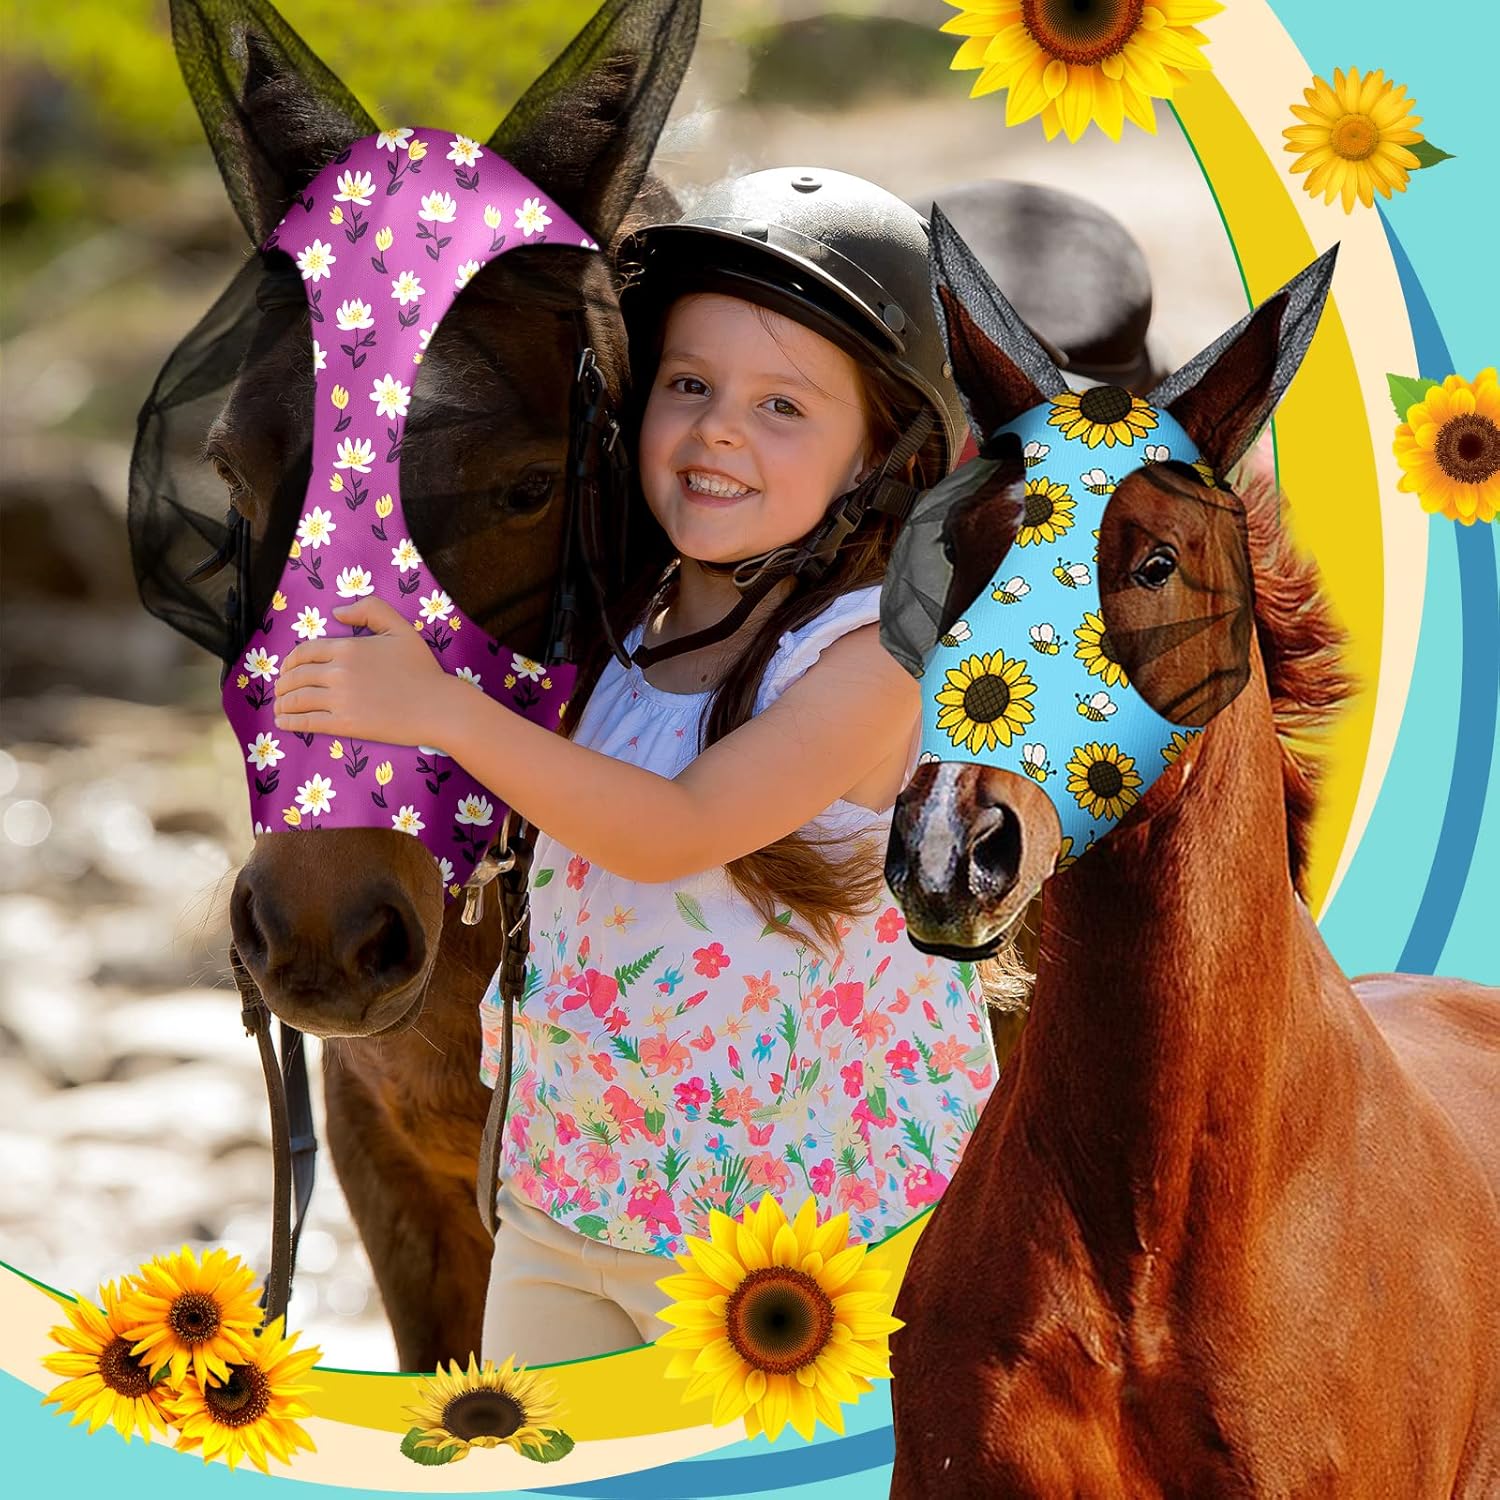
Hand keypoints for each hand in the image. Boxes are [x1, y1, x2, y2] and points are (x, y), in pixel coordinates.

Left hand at [273, 596, 449, 746]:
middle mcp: (338, 672)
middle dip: (283, 683)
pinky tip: (284, 722)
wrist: (437, 707)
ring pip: (297, 699)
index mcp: (348, 647)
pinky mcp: (345, 724)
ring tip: (279, 707)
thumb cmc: (422, 669)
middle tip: (280, 689)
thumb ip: (370, 609)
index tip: (288, 668)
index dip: (290, 660)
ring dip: (282, 703)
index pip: (305, 652)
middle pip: (296, 676)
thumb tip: (336, 612)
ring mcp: (340, 700)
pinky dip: (290, 722)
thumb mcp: (400, 628)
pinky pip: (307, 722)